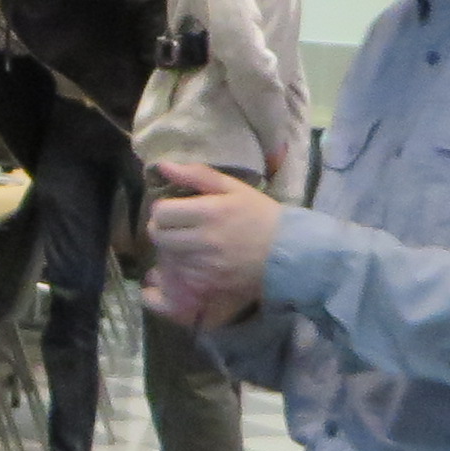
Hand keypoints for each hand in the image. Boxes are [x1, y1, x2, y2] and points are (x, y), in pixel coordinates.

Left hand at [142, 160, 279, 327]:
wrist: (290, 252)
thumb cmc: (261, 215)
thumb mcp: (234, 188)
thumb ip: (197, 175)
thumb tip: (162, 166)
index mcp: (210, 211)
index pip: (162, 212)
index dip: (163, 209)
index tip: (174, 210)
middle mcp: (205, 239)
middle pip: (159, 235)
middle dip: (162, 229)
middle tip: (177, 227)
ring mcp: (207, 265)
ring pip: (168, 257)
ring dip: (173, 249)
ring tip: (190, 243)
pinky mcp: (211, 284)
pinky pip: (182, 275)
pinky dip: (185, 267)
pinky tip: (200, 259)